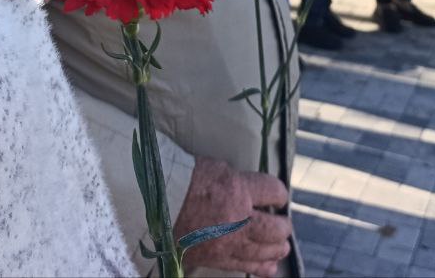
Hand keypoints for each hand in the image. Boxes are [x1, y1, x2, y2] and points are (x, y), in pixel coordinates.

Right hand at [174, 157, 291, 276]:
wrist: (151, 204)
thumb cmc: (181, 179)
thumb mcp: (214, 168)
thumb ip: (237, 180)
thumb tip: (252, 189)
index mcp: (237, 189)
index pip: (274, 192)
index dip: (279, 194)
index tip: (277, 196)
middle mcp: (237, 219)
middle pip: (275, 228)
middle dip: (282, 226)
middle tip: (282, 223)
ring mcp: (228, 242)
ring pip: (265, 250)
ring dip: (277, 248)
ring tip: (281, 246)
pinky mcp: (216, 258)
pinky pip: (246, 266)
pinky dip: (261, 267)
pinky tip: (270, 267)